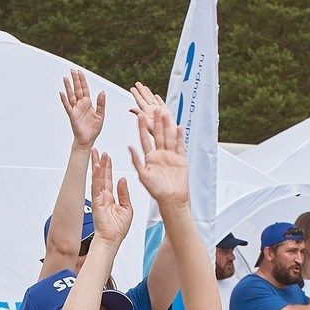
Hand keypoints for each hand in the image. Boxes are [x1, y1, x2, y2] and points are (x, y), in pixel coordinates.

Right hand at [60, 71, 105, 147]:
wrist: (87, 140)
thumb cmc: (93, 129)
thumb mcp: (100, 115)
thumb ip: (101, 104)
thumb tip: (102, 92)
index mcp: (87, 103)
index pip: (84, 89)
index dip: (82, 80)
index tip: (79, 72)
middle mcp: (80, 104)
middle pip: (77, 89)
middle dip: (75, 80)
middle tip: (72, 70)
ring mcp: (75, 109)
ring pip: (71, 95)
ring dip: (68, 87)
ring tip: (65, 78)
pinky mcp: (72, 115)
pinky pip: (67, 106)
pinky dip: (64, 100)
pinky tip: (62, 93)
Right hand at [87, 151, 133, 247]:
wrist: (112, 240)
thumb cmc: (118, 228)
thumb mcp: (127, 208)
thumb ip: (124, 193)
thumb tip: (123, 179)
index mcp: (111, 198)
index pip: (108, 179)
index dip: (108, 168)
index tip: (107, 157)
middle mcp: (103, 196)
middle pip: (101, 176)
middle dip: (100, 163)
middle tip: (98, 151)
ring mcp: (99, 199)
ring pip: (97, 179)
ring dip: (97, 166)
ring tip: (96, 154)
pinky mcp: (97, 203)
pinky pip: (96, 187)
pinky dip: (96, 177)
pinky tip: (97, 168)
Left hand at [127, 92, 189, 206]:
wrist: (172, 200)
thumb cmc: (156, 191)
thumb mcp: (143, 176)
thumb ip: (136, 161)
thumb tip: (128, 147)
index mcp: (149, 158)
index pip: (144, 139)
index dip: (142, 127)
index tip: (139, 116)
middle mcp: (160, 155)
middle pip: (157, 135)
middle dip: (156, 122)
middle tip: (154, 109)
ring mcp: (171, 156)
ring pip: (168, 137)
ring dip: (167, 126)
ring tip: (165, 113)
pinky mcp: (181, 159)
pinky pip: (180, 146)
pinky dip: (180, 137)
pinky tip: (178, 127)